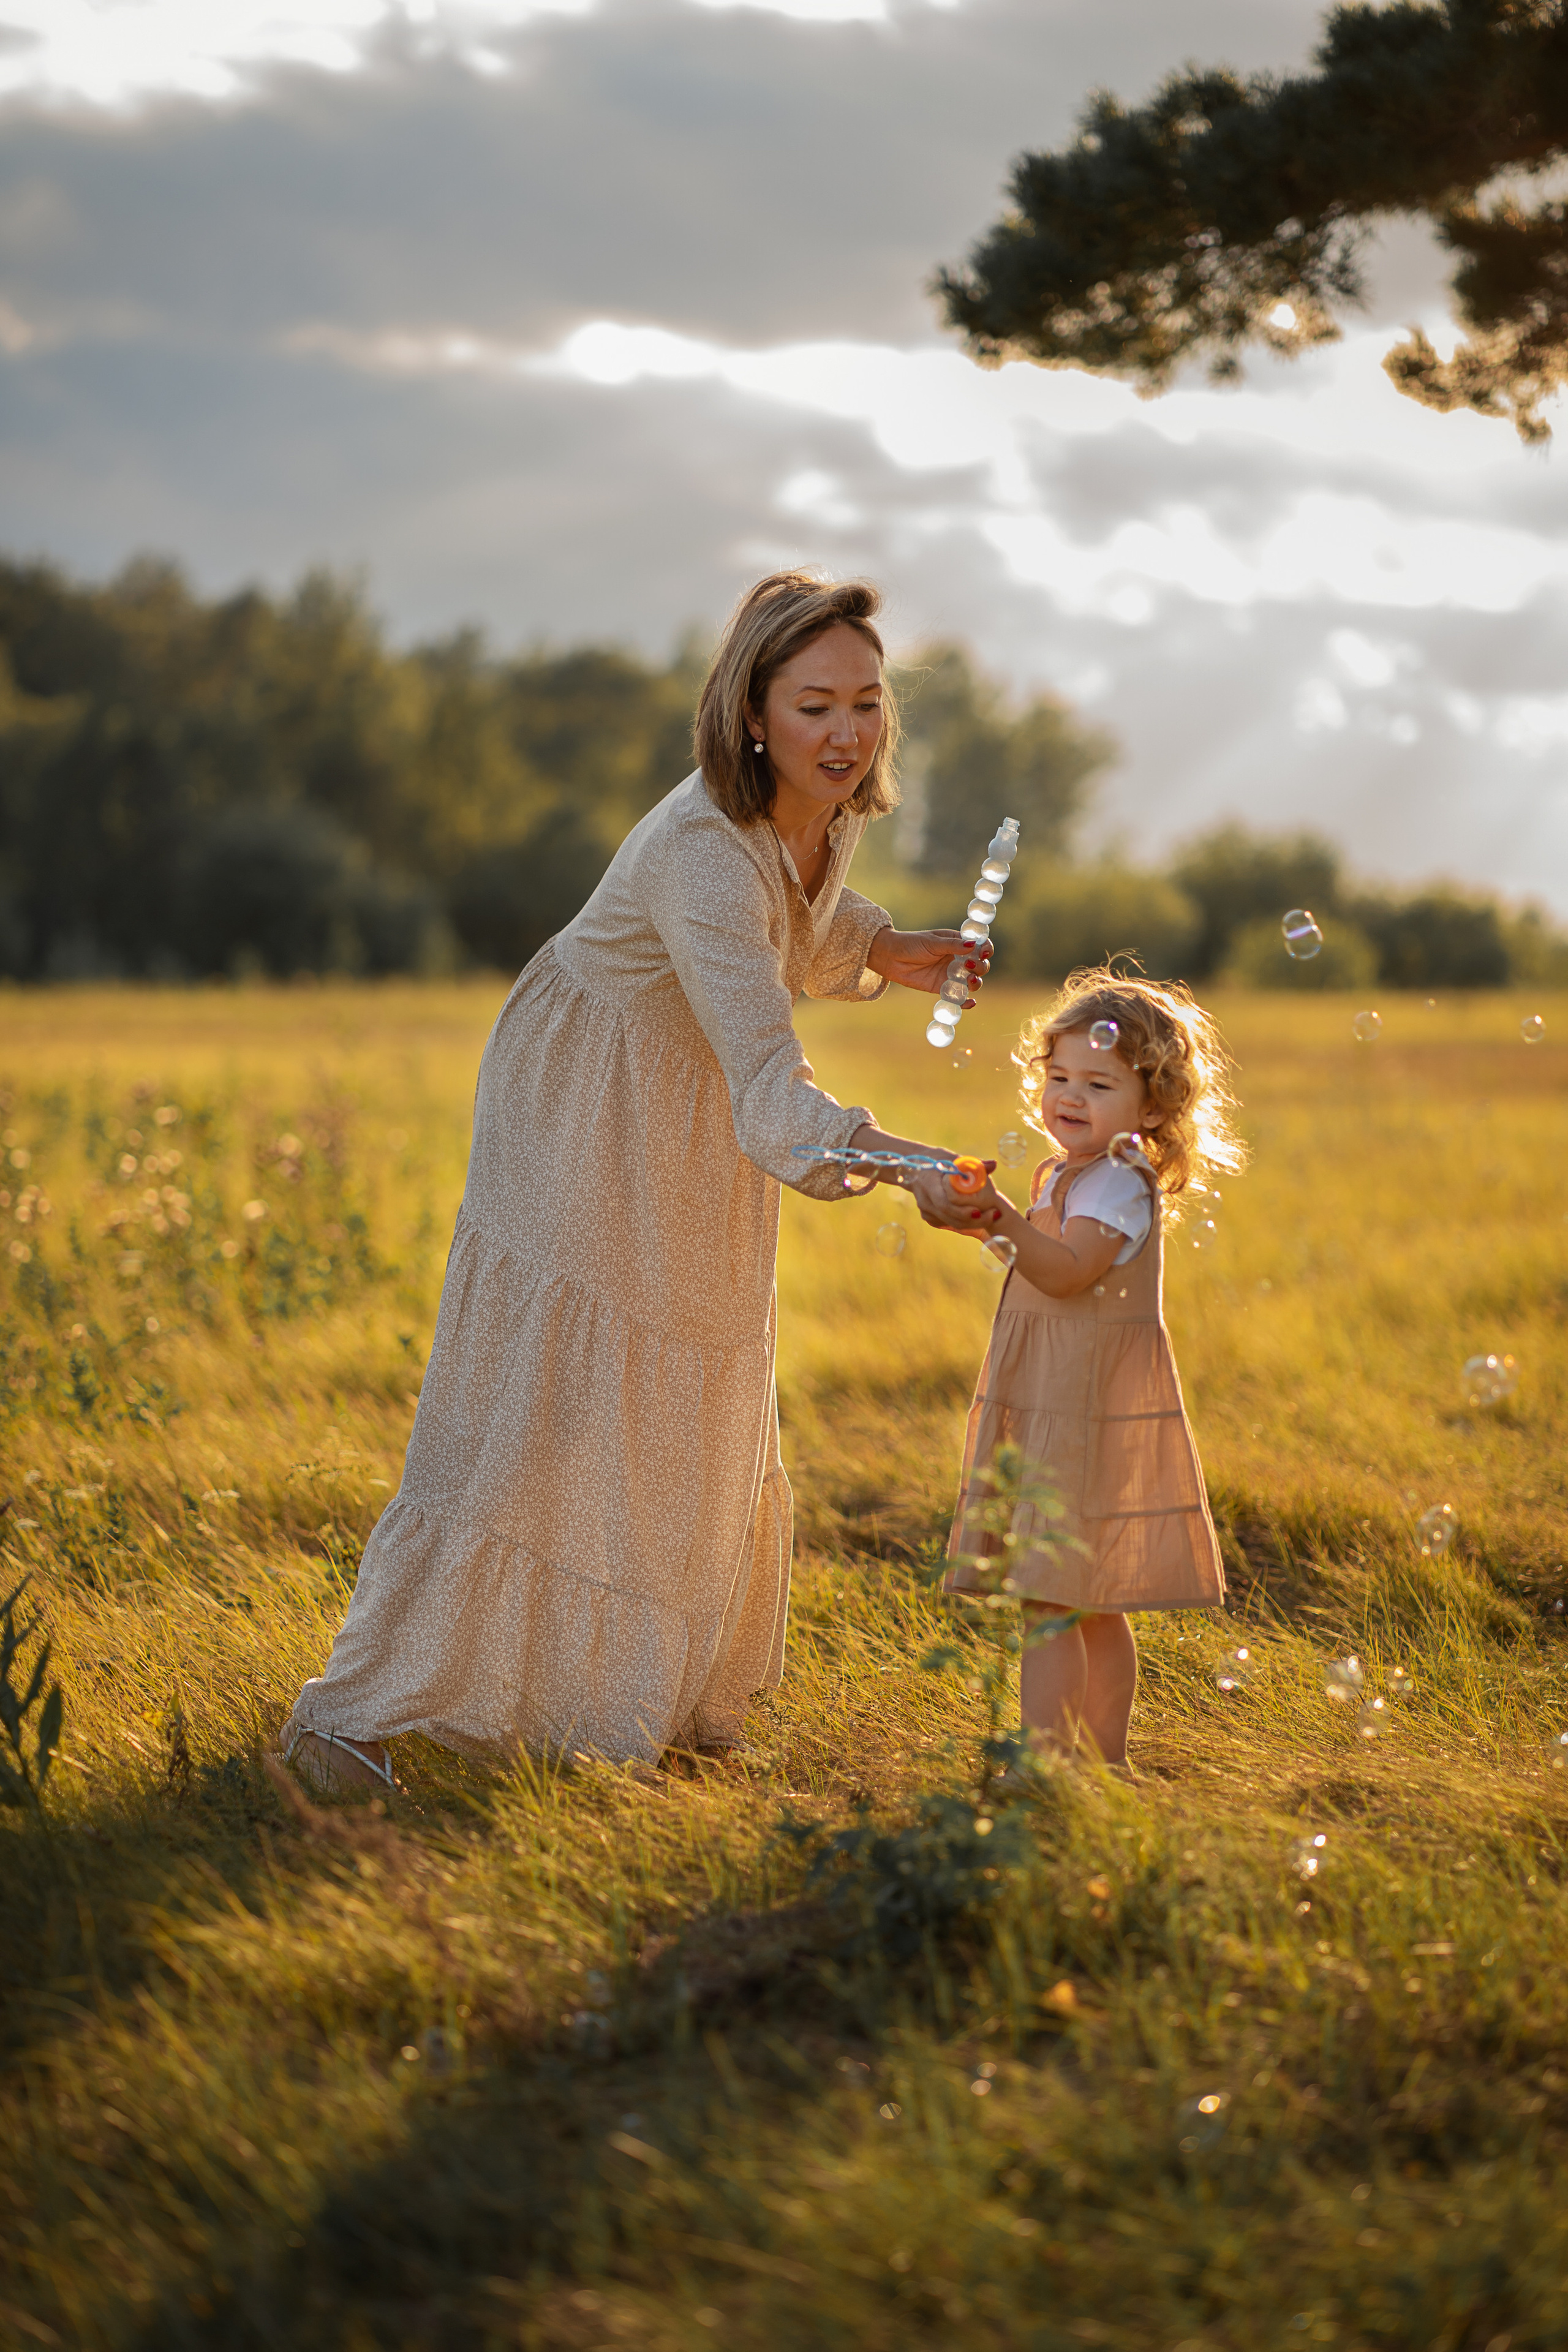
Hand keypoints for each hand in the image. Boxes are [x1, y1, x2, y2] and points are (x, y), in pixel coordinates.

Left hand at [866, 927, 991, 1003]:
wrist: (891, 958)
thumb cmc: (911, 944)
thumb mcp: (932, 942)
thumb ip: (952, 945)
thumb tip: (973, 945)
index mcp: (958, 943)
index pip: (980, 945)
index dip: (986, 949)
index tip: (984, 952)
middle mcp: (958, 959)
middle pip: (980, 965)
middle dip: (980, 967)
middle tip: (969, 966)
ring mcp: (952, 974)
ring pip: (972, 981)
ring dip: (976, 982)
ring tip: (969, 981)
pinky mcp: (943, 988)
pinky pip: (958, 996)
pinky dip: (966, 1001)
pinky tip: (970, 1003)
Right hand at [910, 1160, 1005, 1234]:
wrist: (916, 1168)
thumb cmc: (939, 1160)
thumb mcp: (954, 1159)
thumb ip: (974, 1164)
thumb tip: (993, 1164)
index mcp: (929, 1184)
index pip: (944, 1203)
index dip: (961, 1210)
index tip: (979, 1211)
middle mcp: (925, 1200)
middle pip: (950, 1217)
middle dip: (973, 1220)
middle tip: (993, 1215)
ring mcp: (925, 1211)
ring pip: (951, 1223)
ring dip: (971, 1223)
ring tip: (991, 1216)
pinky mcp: (929, 1217)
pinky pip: (948, 1223)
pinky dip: (963, 1222)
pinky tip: (977, 1217)